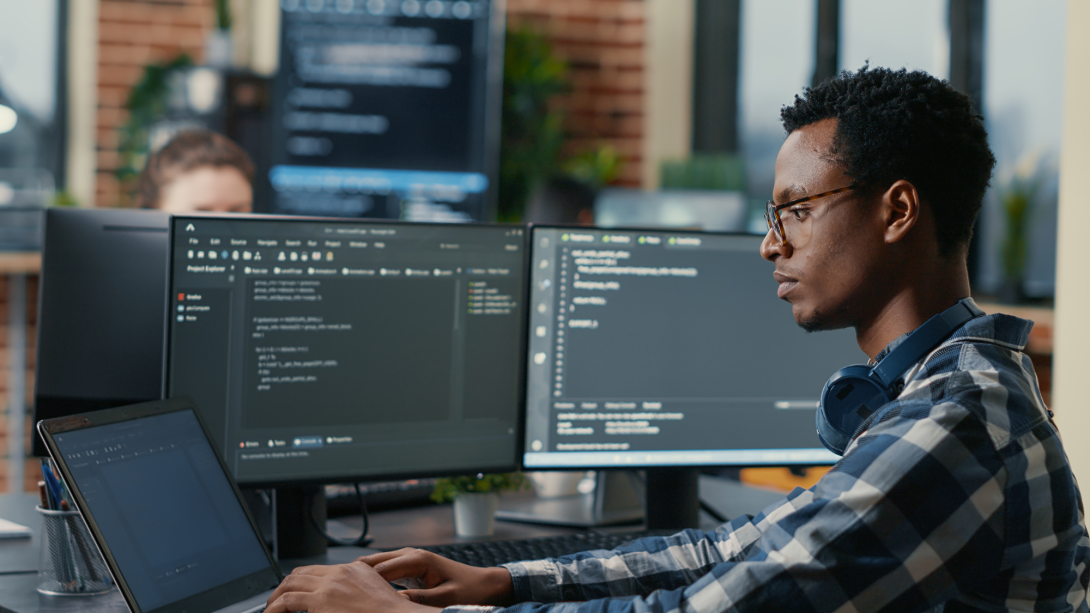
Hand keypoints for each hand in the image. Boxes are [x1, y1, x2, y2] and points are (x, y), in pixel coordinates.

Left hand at [266, 560, 436, 612]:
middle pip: (300, 573)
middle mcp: (340, 573)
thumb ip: (356, 589)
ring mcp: (330, 586)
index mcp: (354, 570)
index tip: (293, 592)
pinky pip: (288, 602)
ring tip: (270, 611)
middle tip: (276, 602)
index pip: (317, 570)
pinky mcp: (322, 602)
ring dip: (275, 598)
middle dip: (284, 587)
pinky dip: (274, 609)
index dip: (300, 581)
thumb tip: (342, 601)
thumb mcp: (374, 592)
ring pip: (290, 585)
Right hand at [359, 548, 516, 607]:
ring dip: (361, 580)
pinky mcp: (409, 569)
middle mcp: (410, 555)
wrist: (485, 585)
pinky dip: (371, 583)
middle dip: (354, 578)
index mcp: (417, 559)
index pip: (378, 569)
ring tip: (346, 597)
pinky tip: (363, 596)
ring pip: (374, 567)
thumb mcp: (445, 598)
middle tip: (338, 596)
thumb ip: (419, 600)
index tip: (345, 596)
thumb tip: (393, 604)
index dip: (359, 583)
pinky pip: (383, 573)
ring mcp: (408, 560)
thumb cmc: (469, 590)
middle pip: (371, 564)